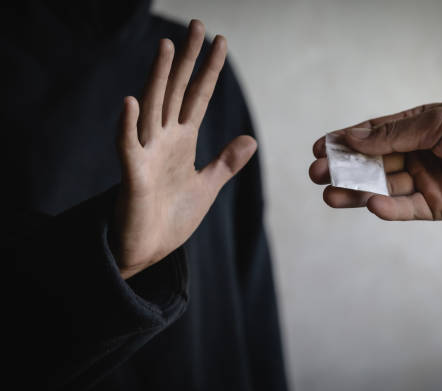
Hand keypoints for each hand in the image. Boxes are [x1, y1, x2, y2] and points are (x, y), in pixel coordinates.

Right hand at [111, 20, 256, 278]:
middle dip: (187, 60)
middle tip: (197, 25)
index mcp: (182, 141)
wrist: (148, 249)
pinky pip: (127, 147)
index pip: (197, 97)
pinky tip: (130, 102)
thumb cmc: (171, 217)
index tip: (220, 42)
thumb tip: (251, 139)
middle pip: (176, 91)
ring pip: (151, 109)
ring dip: (158, 79)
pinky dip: (127, 126)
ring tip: (166, 48)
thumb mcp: (207, 186)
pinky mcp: (131, 176)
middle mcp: (163, 140)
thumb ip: (226, 162)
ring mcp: (146, 155)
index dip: (209, 70)